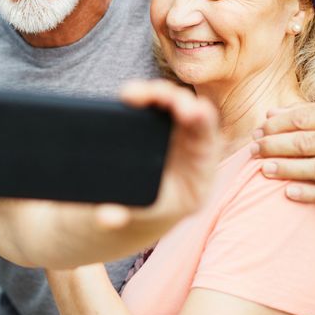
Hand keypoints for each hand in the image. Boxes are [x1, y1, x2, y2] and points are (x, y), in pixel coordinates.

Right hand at [97, 79, 220, 230]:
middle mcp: (192, 153)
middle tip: (155, 95)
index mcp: (197, 180)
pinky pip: (157, 106)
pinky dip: (145, 97)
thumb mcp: (131, 221)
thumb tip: (105, 217)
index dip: (202, 123)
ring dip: (158, 94)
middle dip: (177, 102)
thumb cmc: (136, 216)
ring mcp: (176, 137)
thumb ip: (118, 220)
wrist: (132, 209)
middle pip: (194, 117)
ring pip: (174, 106)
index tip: (191, 111)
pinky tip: (129, 94)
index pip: (209, 143)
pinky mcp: (158, 127)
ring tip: (134, 93)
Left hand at [255, 102, 314, 203]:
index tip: (257, 132)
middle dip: (276, 145)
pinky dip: (311, 193)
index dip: (278, 125)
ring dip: (289, 168)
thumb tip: (270, 113)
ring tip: (264, 169)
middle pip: (308, 141)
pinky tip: (288, 193)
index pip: (305, 118)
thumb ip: (306, 114)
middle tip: (253, 150)